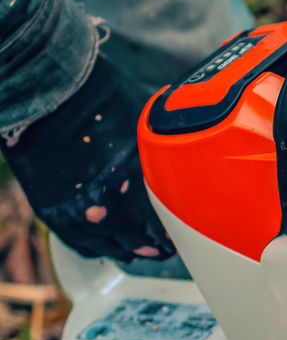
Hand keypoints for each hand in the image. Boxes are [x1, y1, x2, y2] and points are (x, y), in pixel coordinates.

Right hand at [1, 56, 173, 261]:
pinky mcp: (50, 206)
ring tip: (141, 251)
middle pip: (135, 236)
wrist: (44, 88)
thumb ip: (163, 145)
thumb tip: (187, 153)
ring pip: (107, 244)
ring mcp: (73, 204)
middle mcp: (103, 195)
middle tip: (165, 247)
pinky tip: (108, 247)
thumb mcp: (146, 117)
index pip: (160, 218)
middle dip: (153, 245)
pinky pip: (78, 240)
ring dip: (127, 249)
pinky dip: (97, 246)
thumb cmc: (97, 94)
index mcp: (132, 173)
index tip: (182, 233)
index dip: (172, 229)